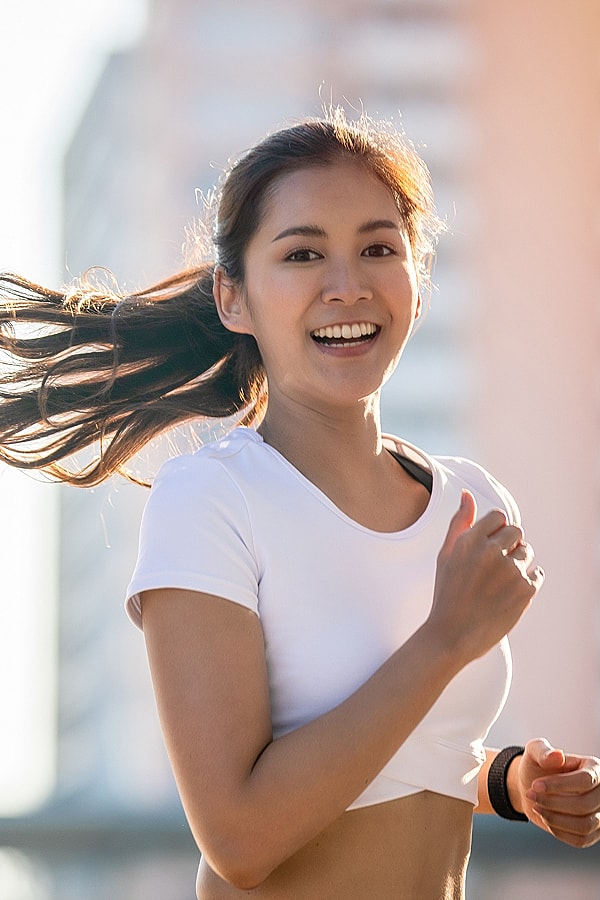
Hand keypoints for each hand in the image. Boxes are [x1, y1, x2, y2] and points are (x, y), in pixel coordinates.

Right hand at [429, 491, 544, 664]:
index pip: (499, 517)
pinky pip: (537, 574)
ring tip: (499, 584)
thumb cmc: (447, 594)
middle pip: (516, 532)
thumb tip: (467, 495)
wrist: (451, 635)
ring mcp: (510, 571)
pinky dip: (528, 582)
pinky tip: (509, 594)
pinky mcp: (525, 590)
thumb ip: (459, 523)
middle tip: (494, 567)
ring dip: (518, 563)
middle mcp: (490, 552)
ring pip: (527, 552)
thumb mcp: (446, 555)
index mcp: (469, 541)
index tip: (489, 547)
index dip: (496, 531)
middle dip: (509, 545)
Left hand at [517, 738, 599, 847]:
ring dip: (555, 819)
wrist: (534, 787)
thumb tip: (558, 755)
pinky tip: (546, 819)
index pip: (585, 781)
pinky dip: (560, 832)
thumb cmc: (537, 766)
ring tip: (537, 807)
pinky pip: (581, 840)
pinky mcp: (593, 832)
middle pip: (585, 805)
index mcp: (593, 768)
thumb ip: (543, 751)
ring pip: (585, 825)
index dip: (559, 785)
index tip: (535, 785)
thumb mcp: (534, 752)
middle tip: (531, 795)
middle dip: (553, 803)